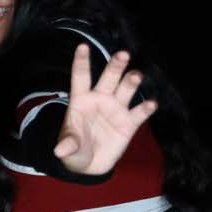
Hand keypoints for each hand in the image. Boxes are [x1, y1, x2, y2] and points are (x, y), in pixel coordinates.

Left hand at [53, 44, 157, 175]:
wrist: (89, 164)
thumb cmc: (75, 147)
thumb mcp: (69, 146)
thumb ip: (68, 144)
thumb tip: (59, 151)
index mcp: (81, 99)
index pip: (81, 77)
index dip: (81, 62)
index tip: (83, 46)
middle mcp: (100, 99)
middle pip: (109, 78)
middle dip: (116, 65)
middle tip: (123, 54)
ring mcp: (116, 109)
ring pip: (126, 89)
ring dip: (131, 81)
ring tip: (136, 76)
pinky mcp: (129, 123)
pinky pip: (139, 113)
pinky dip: (146, 108)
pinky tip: (151, 104)